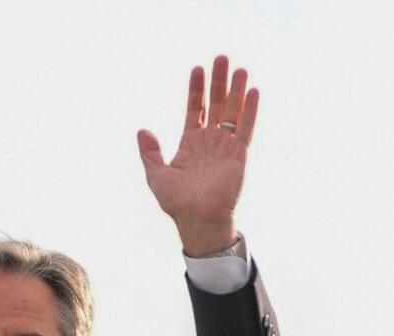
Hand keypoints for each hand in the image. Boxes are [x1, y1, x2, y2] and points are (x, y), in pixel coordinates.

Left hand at [137, 55, 257, 255]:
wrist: (197, 220)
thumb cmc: (177, 202)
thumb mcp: (157, 175)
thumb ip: (150, 152)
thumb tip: (142, 130)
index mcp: (191, 144)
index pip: (196, 109)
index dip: (196, 89)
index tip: (197, 68)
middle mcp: (210, 142)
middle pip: (216, 104)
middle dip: (218, 82)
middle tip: (221, 57)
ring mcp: (226, 147)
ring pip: (232, 112)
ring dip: (236, 90)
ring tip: (239, 68)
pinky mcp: (239, 155)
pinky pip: (245, 129)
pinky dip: (250, 111)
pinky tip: (252, 92)